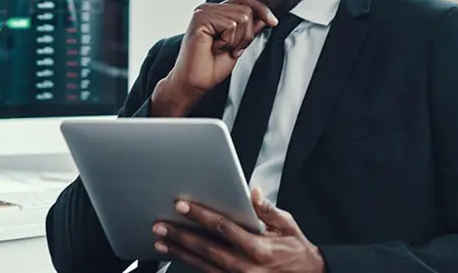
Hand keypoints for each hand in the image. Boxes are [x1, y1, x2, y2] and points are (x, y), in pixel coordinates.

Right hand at [151, 0, 276, 115]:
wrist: (195, 83)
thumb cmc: (211, 67)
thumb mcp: (238, 45)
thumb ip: (249, 29)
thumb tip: (264, 17)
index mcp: (215, 12)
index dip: (261, 9)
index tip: (273, 22)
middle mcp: (208, 9)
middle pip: (246, 9)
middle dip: (247, 34)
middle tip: (233, 50)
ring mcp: (203, 12)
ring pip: (242, 17)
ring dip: (237, 40)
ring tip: (221, 49)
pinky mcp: (200, 19)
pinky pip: (230, 25)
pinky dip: (227, 42)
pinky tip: (213, 48)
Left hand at [152, 188, 324, 272]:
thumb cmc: (297, 252)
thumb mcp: (288, 226)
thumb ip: (267, 210)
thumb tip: (251, 192)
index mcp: (260, 247)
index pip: (224, 227)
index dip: (201, 215)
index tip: (183, 206)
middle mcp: (247, 266)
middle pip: (206, 248)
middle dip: (181, 236)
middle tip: (160, 226)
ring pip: (203, 264)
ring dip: (180, 252)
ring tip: (161, 242)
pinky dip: (192, 264)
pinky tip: (178, 256)